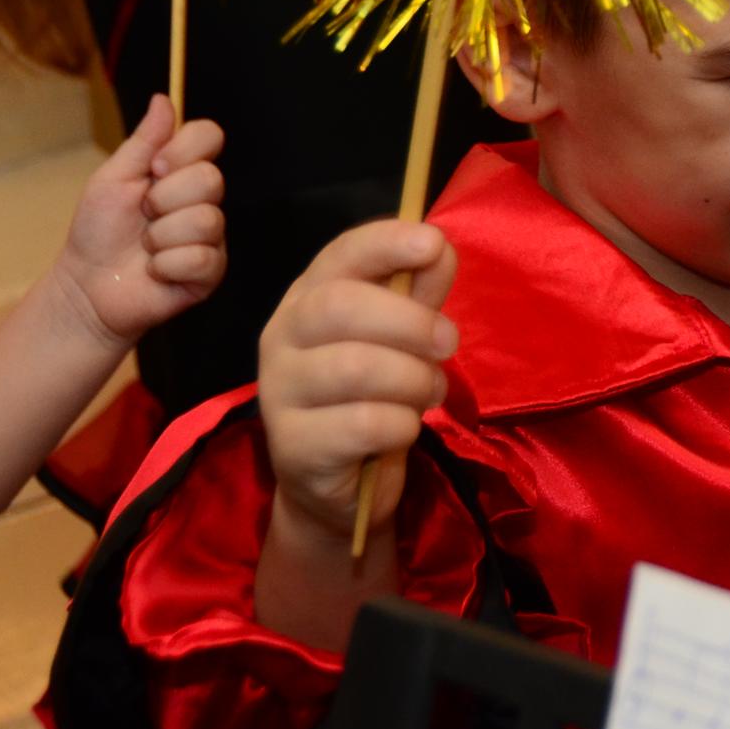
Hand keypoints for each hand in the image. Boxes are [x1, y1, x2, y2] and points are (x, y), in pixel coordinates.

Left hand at [49, 96, 225, 349]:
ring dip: (161, 237)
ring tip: (146, 247)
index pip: (210, 135)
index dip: (184, 149)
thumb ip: (143, 141)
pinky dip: (167, 265)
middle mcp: (203, 200)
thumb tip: (163, 98)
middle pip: (211, 178)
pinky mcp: (211, 270)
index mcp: (181, 172)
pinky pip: (201, 257)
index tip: (155, 168)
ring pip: (205, 220)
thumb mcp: (113, 179)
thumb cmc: (97, 232)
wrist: (87, 287)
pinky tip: (155, 271)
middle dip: (164, 200)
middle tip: (144, 215)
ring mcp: (211, 236)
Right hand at [258, 220, 457, 542]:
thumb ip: (419, 292)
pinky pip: (362, 424)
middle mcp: (282, 337)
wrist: (339, 486)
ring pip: (355, 367)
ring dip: (414, 379)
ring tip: (430, 392)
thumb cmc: (372, 395)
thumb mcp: (401, 338)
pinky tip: (403, 429)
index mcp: (309, 298)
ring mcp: (279, 392)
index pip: (340, 255)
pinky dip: (401, 424)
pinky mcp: (292, 446)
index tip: (433, 243)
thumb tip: (439, 248)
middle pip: (339, 306)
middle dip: (411, 321)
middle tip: (450, 343)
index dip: (386, 243)